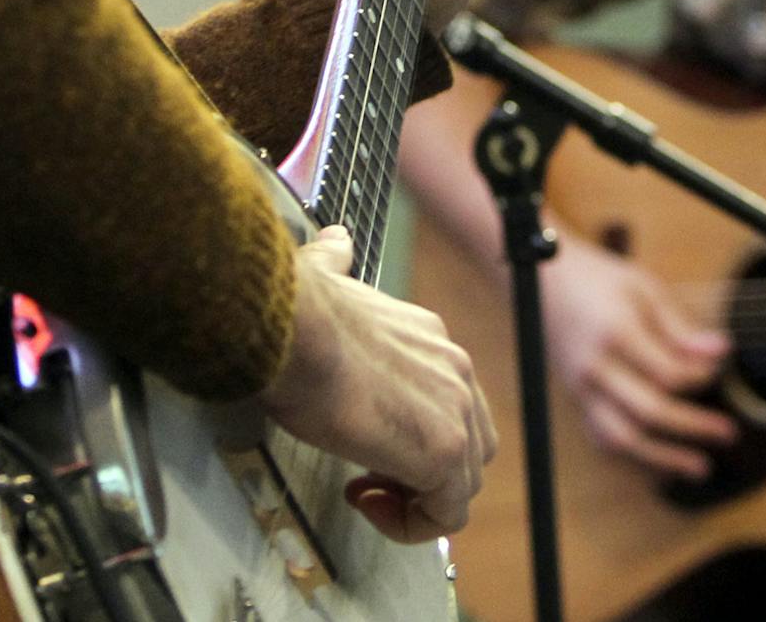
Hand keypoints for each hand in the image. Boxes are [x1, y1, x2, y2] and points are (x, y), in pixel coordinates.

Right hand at [260, 226, 496, 541]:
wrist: (294, 330)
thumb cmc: (298, 314)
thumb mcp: (327, 278)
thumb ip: (337, 265)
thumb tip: (335, 241)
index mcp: (429, 337)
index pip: (449, 400)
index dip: (410, 432)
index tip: (362, 440)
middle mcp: (453, 370)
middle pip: (471, 445)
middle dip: (424, 470)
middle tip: (367, 473)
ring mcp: (455, 411)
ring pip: (461, 484)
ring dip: (415, 498)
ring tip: (363, 491)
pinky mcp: (443, 452)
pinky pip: (447, 516)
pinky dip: (412, 524)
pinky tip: (367, 504)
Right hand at [539, 237, 737, 480]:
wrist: (544, 282)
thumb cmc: (600, 279)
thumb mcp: (643, 288)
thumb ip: (680, 326)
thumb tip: (722, 353)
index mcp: (614, 333)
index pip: (667, 374)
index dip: (700, 378)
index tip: (718, 371)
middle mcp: (594, 368)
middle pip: (648, 412)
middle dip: (693, 427)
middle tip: (730, 433)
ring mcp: (581, 389)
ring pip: (621, 438)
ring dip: (664, 458)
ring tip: (701, 467)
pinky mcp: (576, 400)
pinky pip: (603, 440)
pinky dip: (634, 458)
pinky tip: (663, 465)